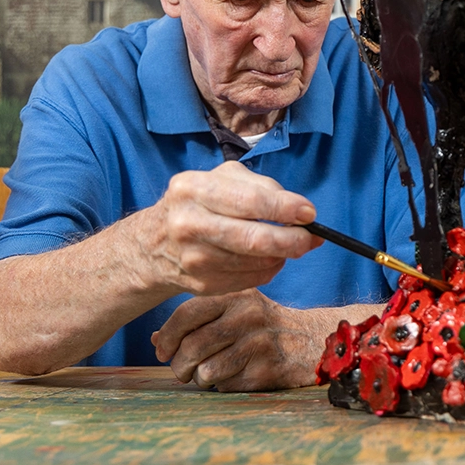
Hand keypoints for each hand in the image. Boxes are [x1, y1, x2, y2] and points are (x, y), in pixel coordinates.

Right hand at [139, 160, 322, 296]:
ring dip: (283, 255)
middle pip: (254, 238)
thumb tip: (303, 212)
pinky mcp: (203, 284)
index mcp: (193, 188)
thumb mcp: (220, 180)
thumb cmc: (197, 205)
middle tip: (311, 238)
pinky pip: (251, 279)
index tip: (310, 213)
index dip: (285, 209)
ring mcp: (194, 258)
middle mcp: (189, 224)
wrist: (153, 245)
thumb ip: (261, 188)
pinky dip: (269, 268)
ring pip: (257, 262)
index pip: (250, 201)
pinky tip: (269, 258)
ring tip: (291, 245)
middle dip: (292, 240)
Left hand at [151, 289, 325, 391]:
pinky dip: (224, 386)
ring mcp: (259, 344)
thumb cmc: (265, 326)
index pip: (187, 313)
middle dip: (179, 365)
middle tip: (181, 371)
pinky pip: (226, 386)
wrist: (313, 341)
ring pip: (206, 371)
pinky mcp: (266, 371)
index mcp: (237, 295)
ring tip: (210, 374)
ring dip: (200, 379)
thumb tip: (157, 340)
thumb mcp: (236, 310)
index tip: (163, 351)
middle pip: (193, 346)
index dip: (168, 336)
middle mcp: (248, 316)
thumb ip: (198, 319)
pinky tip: (237, 376)